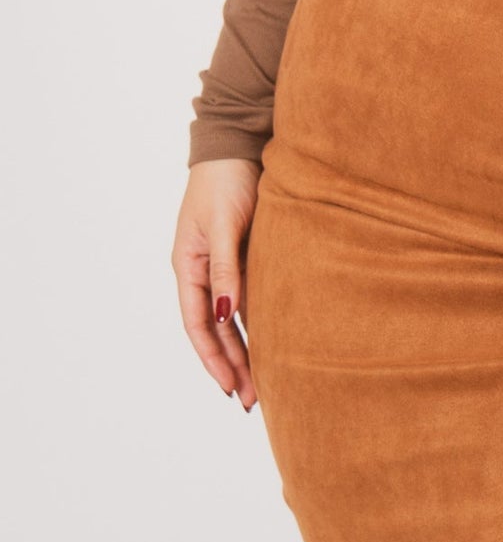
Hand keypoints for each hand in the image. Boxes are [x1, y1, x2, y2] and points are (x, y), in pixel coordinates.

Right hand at [171, 158, 262, 410]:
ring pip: (234, 316)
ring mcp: (224, 262)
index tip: (229, 388)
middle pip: (216, 328)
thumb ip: (225, 269)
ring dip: (247, 347)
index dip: (213, 359)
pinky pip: (250, 295)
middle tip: (252, 400)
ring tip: (265, 383)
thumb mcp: (223, 224)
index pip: (198, 325)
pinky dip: (259, 319)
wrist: (239, 141)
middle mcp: (204, 270)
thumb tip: (224, 316)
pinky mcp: (245, 252)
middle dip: (233, 364)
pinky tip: (274, 339)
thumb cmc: (226, 179)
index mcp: (188, 266)